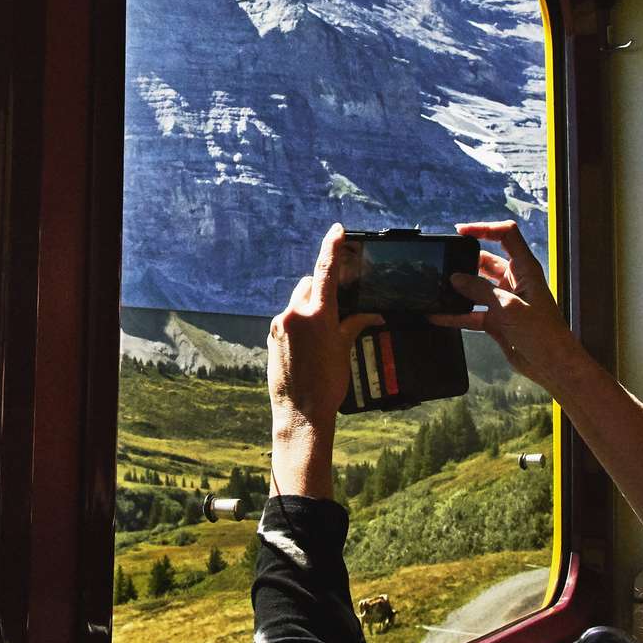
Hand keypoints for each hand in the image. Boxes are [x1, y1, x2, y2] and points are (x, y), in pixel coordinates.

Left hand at [268, 223, 382, 436]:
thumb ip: (354, 324)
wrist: (301, 413)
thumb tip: (371, 313)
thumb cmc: (328, 384)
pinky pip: (288, 318)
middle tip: (336, 307)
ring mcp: (280, 325)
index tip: (338, 230)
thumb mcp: (345, 350)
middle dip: (322, 289)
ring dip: (309, 308)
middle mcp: (295, 314)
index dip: (332, 246)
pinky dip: (299, 323)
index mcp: (317, 315)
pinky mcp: (272, 336)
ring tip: (322, 333)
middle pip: (309, 284)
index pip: (326, 270)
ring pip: (297, 302)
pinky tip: (308, 344)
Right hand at [432, 221, 585, 388]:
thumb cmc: (542, 334)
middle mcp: (514, 281)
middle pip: (485, 260)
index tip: (461, 232)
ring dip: (458, 289)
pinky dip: (456, 313)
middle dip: (464, 261)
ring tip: (437, 288)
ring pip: (476, 287)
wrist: (551, 365)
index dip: (484, 228)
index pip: (506, 235)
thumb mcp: (508, 307)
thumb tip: (455, 279)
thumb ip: (480, 290)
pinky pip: (472, 312)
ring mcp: (504, 300)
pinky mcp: (497, 320)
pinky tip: (438, 315)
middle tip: (444, 264)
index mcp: (524, 269)